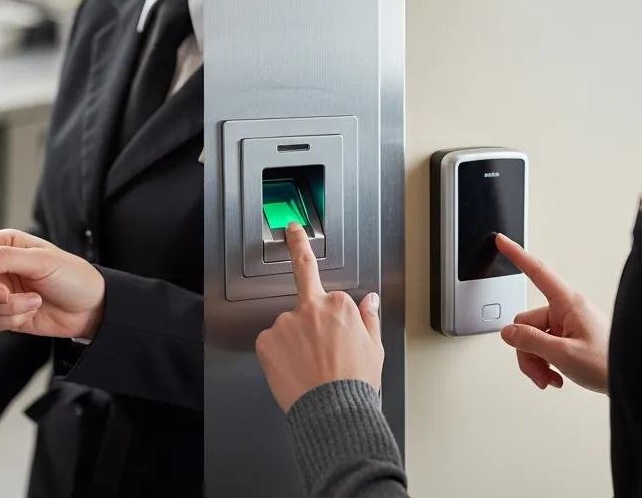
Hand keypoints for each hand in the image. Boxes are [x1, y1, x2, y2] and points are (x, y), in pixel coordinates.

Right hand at [0, 229, 105, 338]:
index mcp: (7, 244)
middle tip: (5, 293)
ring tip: (33, 300)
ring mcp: (3, 291)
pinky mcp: (8, 314)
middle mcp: (1, 267)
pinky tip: (32, 309)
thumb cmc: (73, 275)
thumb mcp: (43, 260)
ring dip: (8, 307)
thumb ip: (6, 257)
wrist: (90, 308)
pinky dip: (13, 319)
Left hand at [255, 222, 382, 412]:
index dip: (318, 280)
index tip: (293, 230)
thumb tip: (371, 299)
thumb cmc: (355, 385)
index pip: (327, 288)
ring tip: (310, 369)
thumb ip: (369, 318)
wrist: (333, 413)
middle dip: (302, 284)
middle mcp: (310, 307)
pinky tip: (293, 371)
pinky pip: (271, 342)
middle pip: (305, 301)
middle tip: (299, 265)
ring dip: (294, 341)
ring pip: (287, 326)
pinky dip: (278, 354)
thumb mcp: (375, 349)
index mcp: (338, 304)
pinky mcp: (267, 341)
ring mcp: (286, 322)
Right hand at [495, 233, 610, 393]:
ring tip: (549, 378)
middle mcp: (566, 309)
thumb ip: (531, 341)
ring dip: (536, 360)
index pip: (536, 272)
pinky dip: (545, 363)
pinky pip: (545, 345)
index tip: (500, 239)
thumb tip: (508, 332)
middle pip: (527, 322)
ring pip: (534, 337)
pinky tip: (556, 376)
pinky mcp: (571, 339)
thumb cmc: (610, 364)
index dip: (516, 254)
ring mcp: (568, 325)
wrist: (636, 380)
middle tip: (538, 372)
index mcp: (567, 303)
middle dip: (527, 349)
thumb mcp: (564, 354)